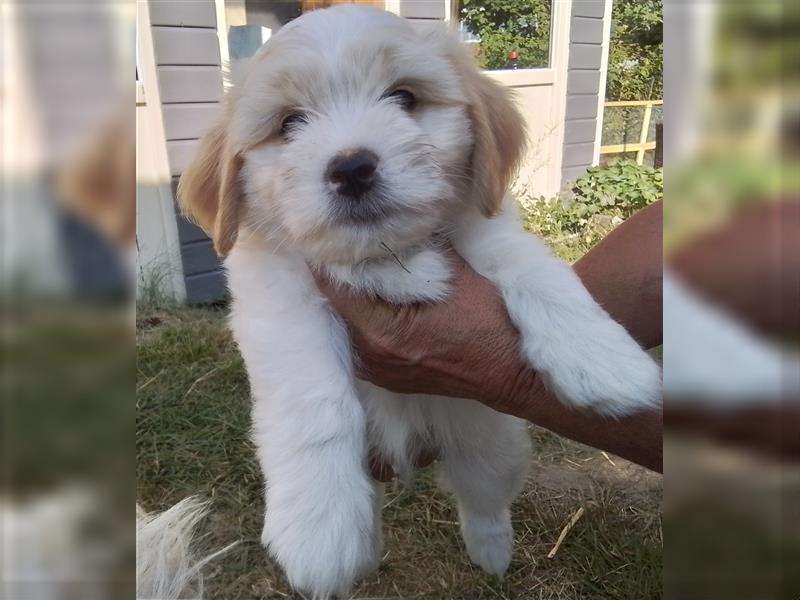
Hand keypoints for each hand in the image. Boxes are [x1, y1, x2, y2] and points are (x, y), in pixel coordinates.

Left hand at [310, 250, 531, 416]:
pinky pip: (365, 339)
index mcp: (383, 331)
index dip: (332, 255)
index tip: (335, 231)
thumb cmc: (492, 323)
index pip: (334, 286)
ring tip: (365, 267)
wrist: (514, 373)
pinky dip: (368, 316)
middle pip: (339, 304)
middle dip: (344, 274)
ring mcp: (379, 371)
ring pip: (350, 322)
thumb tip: (387, 222)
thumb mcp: (457, 274)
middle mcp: (372, 356)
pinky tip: (382, 297)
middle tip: (348, 243)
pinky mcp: (388, 376)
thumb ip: (416, 250)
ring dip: (356, 296)